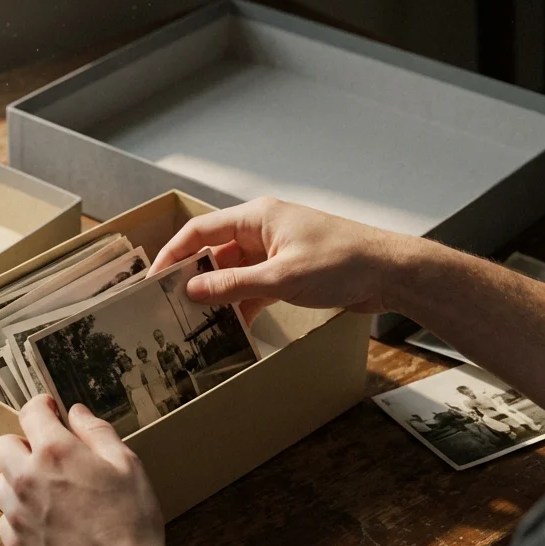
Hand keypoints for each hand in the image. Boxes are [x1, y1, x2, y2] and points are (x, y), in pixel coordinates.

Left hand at [0, 396, 170, 545]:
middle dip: (22, 444)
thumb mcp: (127, 465)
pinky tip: (47, 521)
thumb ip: (97, 433)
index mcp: (54, 453)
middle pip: (2, 446)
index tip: (49, 410)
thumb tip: (76, 412)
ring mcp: (16, 513)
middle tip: (48, 455)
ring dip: (17, 479)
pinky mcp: (15, 543)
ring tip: (47, 491)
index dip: (40, 407)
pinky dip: (20, 514)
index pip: (30, 413)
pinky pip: (5, 518)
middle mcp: (26, 479)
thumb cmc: (130, 521)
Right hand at [149, 196, 416, 320]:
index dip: (173, 254)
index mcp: (257, 217)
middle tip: (170, 308)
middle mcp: (263, 231)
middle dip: (193, 280)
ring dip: (218, 297)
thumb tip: (191, 289)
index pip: (200, 231)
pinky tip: (230, 328)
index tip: (154, 280)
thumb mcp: (281, 277)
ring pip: (233, 274)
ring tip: (196, 324)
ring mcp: (276, 252)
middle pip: (214, 253)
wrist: (390, 273)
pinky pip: (254, 287)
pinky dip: (241, 305)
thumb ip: (232, 285)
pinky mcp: (289, 272)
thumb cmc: (342, 262)